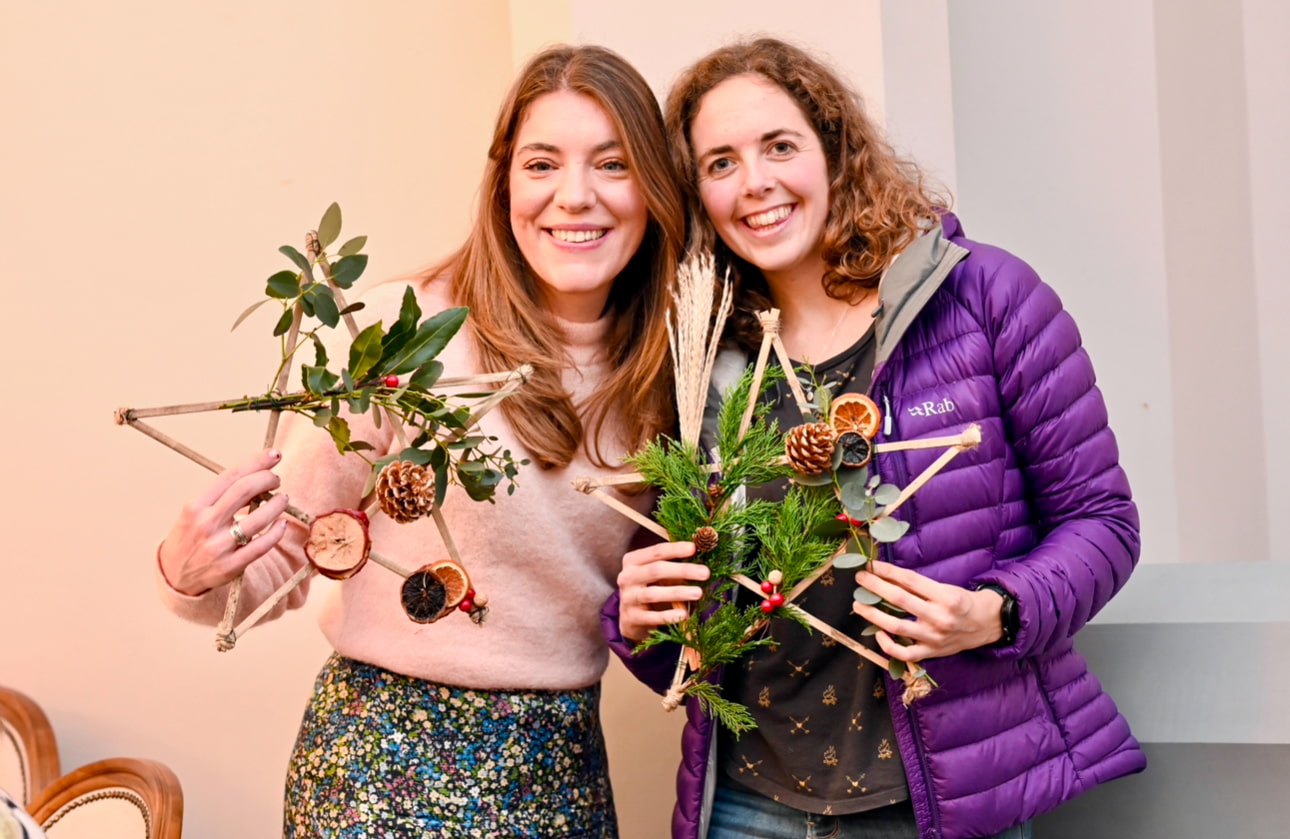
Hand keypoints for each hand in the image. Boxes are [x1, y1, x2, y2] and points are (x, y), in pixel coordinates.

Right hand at [158, 449, 291, 595]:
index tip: (274, 455)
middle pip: (245, 490)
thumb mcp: (196, 511)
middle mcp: (206, 523)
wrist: (174, 574)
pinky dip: (276, 532)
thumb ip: (222, 495)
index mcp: (196, 505)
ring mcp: (218, 546)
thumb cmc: (191, 535)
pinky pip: (261, 546)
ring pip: (258, 518)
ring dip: (277, 504)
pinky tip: (281, 523)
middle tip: (277, 479)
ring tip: (282, 499)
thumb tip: (258, 477)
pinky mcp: (230, 566)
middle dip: (268, 479)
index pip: (231, 476)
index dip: (257, 462)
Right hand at [616, 541, 709, 642]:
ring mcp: (628, 598)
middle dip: (683, 570)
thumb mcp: (654, 573)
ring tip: (698, 593)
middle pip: (656, 570)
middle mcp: (627, 578)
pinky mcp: (632, 618)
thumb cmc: (649, 588)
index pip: (656, 551)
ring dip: (678, 592)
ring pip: (653, 594)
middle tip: (705, 573)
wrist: (630, 618)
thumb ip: (671, 564)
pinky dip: (668, 616)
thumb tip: (699, 553)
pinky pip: (651, 617)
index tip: (695, 548)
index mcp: (633, 561)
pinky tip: (683, 614)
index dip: (676, 549)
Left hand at [852, 561, 1003, 660]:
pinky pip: (904, 653)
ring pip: (896, 627)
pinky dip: (887, 645)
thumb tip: (885, 575)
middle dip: (875, 587)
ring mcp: (934, 638)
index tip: (871, 565)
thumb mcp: (944, 587)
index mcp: (946, 597)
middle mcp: (940, 617)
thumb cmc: (961, 602)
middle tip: (860, 579)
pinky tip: (878, 633)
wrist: (985, 624)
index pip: (910, 581)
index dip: (888, 571)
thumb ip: (917, 585)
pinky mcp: (931, 653)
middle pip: (900, 600)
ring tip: (858, 604)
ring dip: (873, 614)